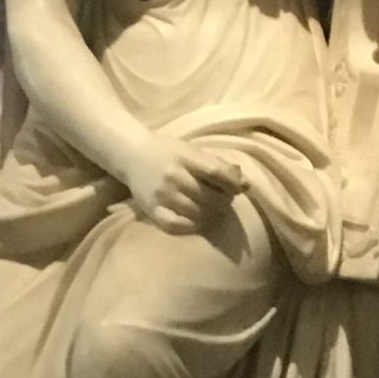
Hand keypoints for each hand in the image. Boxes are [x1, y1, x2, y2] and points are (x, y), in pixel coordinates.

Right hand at [126, 139, 240, 234]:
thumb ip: (219, 165)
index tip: (236, 188)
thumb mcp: (193, 151)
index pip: (216, 173)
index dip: (232, 184)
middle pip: (209, 197)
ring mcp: (161, 195)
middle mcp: (173, 176)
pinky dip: (192, 226)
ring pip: (197, 213)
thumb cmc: (168, 152)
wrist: (132, 154)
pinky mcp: (151, 209)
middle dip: (223, 202)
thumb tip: (246, 185)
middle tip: (223, 200)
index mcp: (184, 157)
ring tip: (211, 208)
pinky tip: (196, 219)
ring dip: (210, 214)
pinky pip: (177, 225)